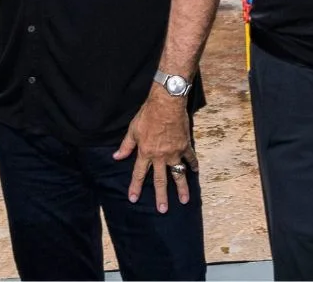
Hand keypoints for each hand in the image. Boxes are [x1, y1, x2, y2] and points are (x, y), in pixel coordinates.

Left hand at [112, 86, 196, 212]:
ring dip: (181, 188)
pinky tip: (195, 171)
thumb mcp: (133, 129)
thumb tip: (117, 157)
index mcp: (146, 153)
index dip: (136, 187)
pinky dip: (193, 165)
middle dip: (161, 196)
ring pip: (178, 174)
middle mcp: (160, 156)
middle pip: (161, 180)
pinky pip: (190, 158)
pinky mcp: (185, 145)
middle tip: (162, 209)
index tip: (134, 199)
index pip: (139, 174)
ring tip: (184, 200)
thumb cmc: (148, 114)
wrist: (167, 103)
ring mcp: (174, 152)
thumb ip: (126, 146)